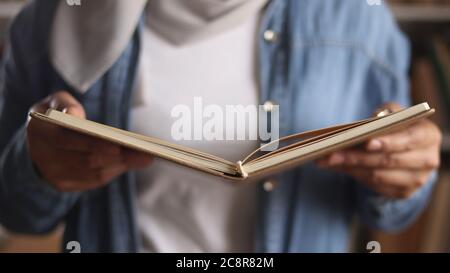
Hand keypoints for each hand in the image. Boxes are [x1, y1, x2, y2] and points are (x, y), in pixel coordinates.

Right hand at [27, 91, 152, 191]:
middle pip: (86, 160)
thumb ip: (64, 102)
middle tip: (146, 153)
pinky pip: (93, 181)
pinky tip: (129, 162)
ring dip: (121, 165)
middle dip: (119, 156)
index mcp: (39, 132)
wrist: (35, 145)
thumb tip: (75, 115)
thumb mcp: (53, 102)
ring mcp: (53, 175)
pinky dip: (114, 171)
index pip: (67, 140)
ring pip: (93, 173)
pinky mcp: (64, 185)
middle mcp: (43, 157)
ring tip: (145, 157)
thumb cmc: (54, 117)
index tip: (118, 144)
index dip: (93, 143)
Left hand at [317, 103, 441, 198]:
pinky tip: (335, 167)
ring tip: (325, 160)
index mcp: (428, 136)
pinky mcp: (403, 192)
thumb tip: (362, 126)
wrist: (407, 148)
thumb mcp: (392, 113)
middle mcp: (427, 160)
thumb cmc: (396, 126)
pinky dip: (353, 175)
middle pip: (387, 161)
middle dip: (356, 157)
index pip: (407, 141)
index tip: (365, 142)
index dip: (387, 143)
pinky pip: (374, 185)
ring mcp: (416, 180)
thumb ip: (382, 114)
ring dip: (348, 167)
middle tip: (329, 153)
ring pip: (377, 176)